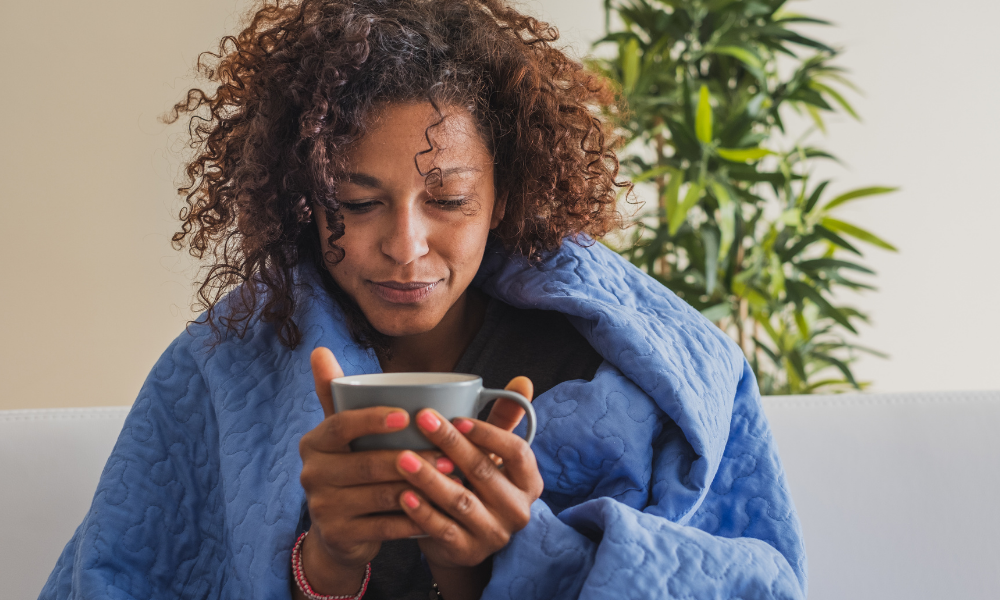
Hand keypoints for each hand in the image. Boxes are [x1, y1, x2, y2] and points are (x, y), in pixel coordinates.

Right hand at [297, 348, 449, 594]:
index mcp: (314, 443)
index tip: (406, 415)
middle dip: (412, 459)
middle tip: (449, 456)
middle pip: (366, 464)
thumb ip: (335, 393)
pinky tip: (441, 512)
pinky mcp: (339, 537)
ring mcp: (323, 508)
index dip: (372, 419)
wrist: (339, 531)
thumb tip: (319, 349)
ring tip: (452, 480)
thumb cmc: (352, 467)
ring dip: (421, 489)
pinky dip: (415, 520)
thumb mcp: (342, 433)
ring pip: (380, 496)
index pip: (340, 425)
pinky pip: (385, 528)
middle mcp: (311, 474)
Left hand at [393, 377, 543, 570]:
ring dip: (429, 478)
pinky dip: (422, 512)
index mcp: (529, 481)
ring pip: (460, 501)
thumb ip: (504, 420)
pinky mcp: (468, 552)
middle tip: (421, 419)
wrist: (464, 539)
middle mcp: (518, 510)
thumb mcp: (494, 454)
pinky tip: (402, 495)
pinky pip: (443, 530)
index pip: (517, 452)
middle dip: (450, 444)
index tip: (458, 417)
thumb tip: (523, 380)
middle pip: (483, 472)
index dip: (489, 433)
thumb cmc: (478, 483)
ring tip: (402, 458)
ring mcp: (494, 534)